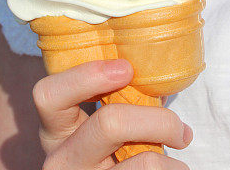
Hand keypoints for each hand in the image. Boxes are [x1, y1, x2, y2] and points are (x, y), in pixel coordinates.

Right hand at [32, 58, 192, 167]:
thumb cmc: (115, 154)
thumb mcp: (102, 129)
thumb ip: (119, 99)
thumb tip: (157, 73)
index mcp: (57, 131)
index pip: (48, 95)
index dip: (87, 76)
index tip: (126, 69)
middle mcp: (61, 159)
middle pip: (109, 123)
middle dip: (157, 120)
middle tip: (181, 129)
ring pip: (142, 161)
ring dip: (171, 156)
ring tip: (179, 155)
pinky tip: (172, 169)